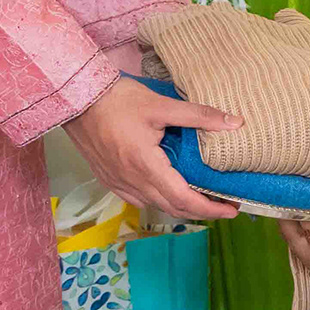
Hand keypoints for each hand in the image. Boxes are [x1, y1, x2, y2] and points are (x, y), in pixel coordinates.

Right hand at [66, 74, 240, 223]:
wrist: (75, 98)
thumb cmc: (117, 100)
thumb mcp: (162, 105)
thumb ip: (199, 116)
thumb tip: (234, 123)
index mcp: (145, 165)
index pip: (183, 199)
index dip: (209, 209)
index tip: (231, 210)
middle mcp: (130, 180)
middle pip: (171, 207)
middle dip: (201, 211)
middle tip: (224, 206)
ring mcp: (116, 181)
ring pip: (153, 205)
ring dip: (179, 207)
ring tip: (201, 199)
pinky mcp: (107, 177)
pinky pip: (136, 199)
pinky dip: (158, 201)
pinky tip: (167, 192)